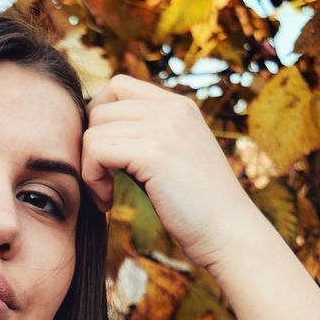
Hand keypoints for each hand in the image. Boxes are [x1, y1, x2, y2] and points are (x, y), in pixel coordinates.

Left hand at [81, 74, 259, 271]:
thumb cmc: (201, 208)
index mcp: (179, 106)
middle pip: (100, 108)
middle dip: (90, 146)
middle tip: (100, 181)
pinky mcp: (152, 153)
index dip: (99, 119)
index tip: (104, 156)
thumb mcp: (176, 158)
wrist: (229, 232)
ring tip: (105, 195)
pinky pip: (96, 151)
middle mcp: (172, 109)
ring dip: (89, 167)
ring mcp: (163, 128)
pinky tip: (107, 201)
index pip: (119, 86)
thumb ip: (147, 138)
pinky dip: (91, 178)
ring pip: (93, 130)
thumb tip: (98, 136)